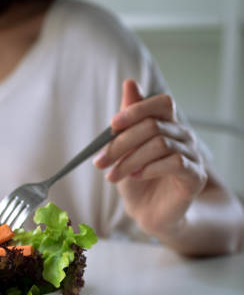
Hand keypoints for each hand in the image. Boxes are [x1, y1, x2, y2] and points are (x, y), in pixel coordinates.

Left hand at [93, 79, 207, 237]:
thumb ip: (128, 118)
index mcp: (167, 124)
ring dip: (130, 160)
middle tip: (100, 161)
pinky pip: (175, 162)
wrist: (147, 211)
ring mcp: (192, 155)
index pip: (161, 103)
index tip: (112, 125)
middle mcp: (182, 136)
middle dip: (120, 143)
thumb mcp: (125, 146)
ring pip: (160, 144)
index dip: (137, 109)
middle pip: (153, 125)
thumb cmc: (135, 176)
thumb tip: (130, 82)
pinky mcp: (195, 176)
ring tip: (113, 175)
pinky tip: (137, 177)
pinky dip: (150, 169)